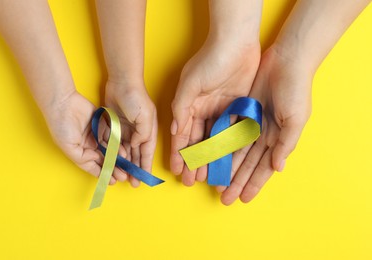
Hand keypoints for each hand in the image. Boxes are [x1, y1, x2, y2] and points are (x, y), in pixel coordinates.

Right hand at [44, 91, 120, 183]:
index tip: (112, 181)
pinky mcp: (103, 124)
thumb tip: (95, 162)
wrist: (63, 103)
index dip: (103, 173)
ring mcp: (96, 134)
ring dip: (118, 157)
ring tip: (126, 165)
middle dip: (113, 168)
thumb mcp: (68, 146)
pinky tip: (124, 151)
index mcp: (79, 151)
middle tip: (123, 176)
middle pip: (104, 158)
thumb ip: (82, 157)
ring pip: (110, 148)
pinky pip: (113, 135)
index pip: (93, 165)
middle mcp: (89, 144)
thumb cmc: (61, 126)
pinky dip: (118, 144)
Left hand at [105, 79, 156, 186]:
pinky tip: (109, 160)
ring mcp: (126, 129)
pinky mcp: (114, 125)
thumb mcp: (145, 117)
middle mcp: (138, 132)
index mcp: (148, 131)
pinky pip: (113, 142)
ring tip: (119, 175)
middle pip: (135, 155)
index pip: (146, 153)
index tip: (142, 180)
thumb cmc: (136, 98)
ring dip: (122, 162)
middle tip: (131, 183)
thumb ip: (144, 134)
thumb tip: (137, 146)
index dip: (144, 167)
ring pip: (124, 151)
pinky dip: (112, 151)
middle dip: (133, 169)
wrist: (122, 81)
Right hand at [171, 40, 260, 185]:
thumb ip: (181, 108)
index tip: (177, 171)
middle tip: (191, 181)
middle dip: (194, 161)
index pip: (183, 135)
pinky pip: (234, 132)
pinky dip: (231, 147)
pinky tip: (229, 161)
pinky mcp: (239, 108)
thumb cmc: (210, 60)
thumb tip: (174, 131)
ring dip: (212, 159)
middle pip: (198, 142)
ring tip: (210, 177)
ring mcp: (222, 111)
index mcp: (190, 105)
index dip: (179, 154)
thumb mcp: (190, 84)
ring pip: (216, 140)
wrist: (236, 42)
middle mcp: (204, 111)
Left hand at [219, 45, 312, 204]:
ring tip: (212, 181)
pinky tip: (208, 154)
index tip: (242, 199)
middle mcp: (262, 134)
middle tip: (223, 197)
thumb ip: (286, 144)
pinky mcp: (239, 109)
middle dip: (235, 180)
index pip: (262, 168)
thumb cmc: (296, 90)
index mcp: (277, 139)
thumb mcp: (296, 119)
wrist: (286, 60)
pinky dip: (218, 142)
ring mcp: (249, 122)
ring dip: (223, 165)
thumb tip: (278, 169)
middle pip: (245, 163)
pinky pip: (225, 129)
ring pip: (233, 149)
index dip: (253, 184)